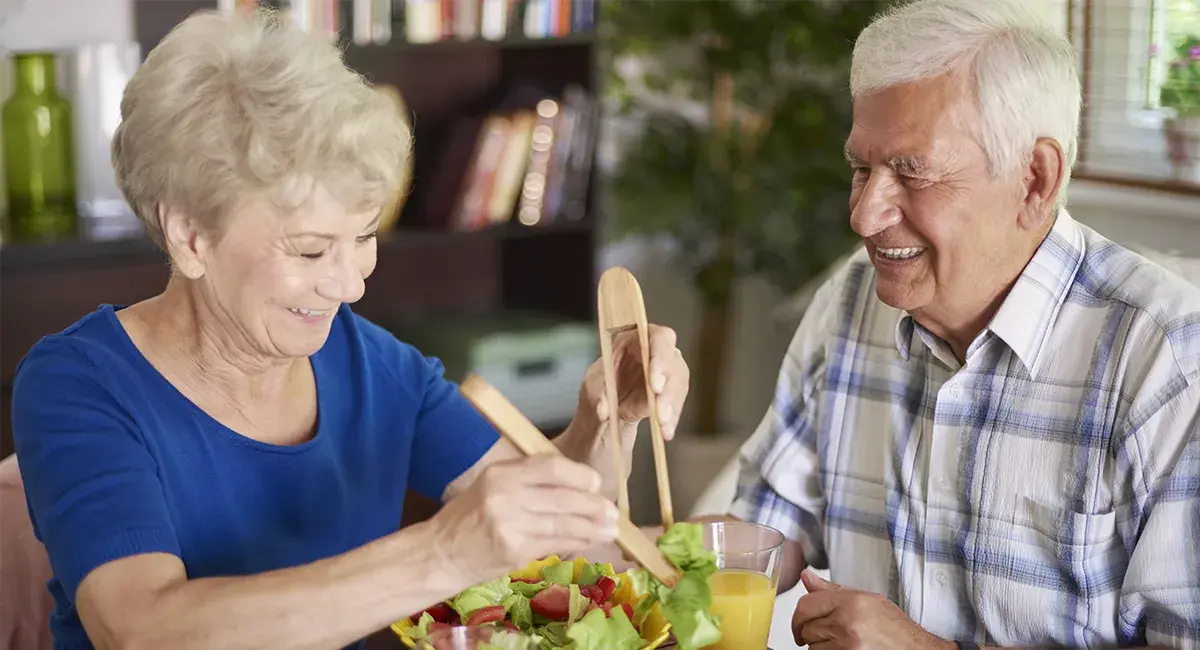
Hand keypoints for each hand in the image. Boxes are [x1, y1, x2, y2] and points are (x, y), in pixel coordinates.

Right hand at [429, 454, 618, 586]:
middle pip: (563, 497)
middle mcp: (505, 495)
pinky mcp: (514, 551)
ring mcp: (510, 525)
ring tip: (610, 529)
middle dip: (594, 505)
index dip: (579, 475)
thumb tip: (576, 483)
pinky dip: (577, 542)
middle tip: (612, 512)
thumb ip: (528, 481)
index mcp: (501, 473)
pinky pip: (555, 544)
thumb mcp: (492, 485)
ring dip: (592, 527)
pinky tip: (589, 541)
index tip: (596, 483)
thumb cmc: (469, 517)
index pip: (551, 467)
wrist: (440, 553)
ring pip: (563, 523)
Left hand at [570, 325, 687, 469]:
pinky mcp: (671, 392)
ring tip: (662, 424)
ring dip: (671, 406)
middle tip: (660, 411)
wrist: (607, 407)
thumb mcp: (592, 387)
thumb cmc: (600, 386)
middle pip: (672, 362)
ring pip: (678, 384)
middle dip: (668, 388)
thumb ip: (598, 395)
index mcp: (637, 338)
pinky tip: (666, 432)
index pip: (657, 337)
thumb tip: (604, 410)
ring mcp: (667, 371)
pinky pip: (676, 404)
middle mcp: (657, 351)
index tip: (654, 383)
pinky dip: (672, 419)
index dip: (660, 357)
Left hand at [792, 570, 954, 649]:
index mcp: (852, 603)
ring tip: (841, 643)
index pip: (806, 605)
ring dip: (820, 647)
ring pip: (812, 648)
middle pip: (806, 628)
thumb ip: (832, 591)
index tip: (800, 623)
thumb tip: (806, 577)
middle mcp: (848, 624)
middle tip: (828, 634)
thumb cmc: (895, 629)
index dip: (799, 616)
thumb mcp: (866, 601)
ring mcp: (847, 646)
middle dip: (811, 632)